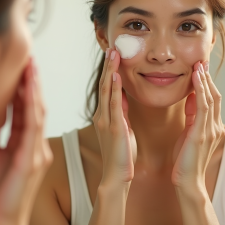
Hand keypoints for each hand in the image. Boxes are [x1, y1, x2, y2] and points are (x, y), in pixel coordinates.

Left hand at [0, 60, 52, 224]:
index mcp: (26, 147)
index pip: (27, 111)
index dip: (24, 88)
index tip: (20, 68)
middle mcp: (36, 147)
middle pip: (36, 108)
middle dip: (31, 82)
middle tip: (28, 58)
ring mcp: (36, 153)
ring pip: (37, 113)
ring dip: (33, 89)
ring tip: (30, 67)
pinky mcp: (31, 161)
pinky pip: (33, 128)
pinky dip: (31, 107)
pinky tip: (28, 92)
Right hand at [92, 48, 136, 186]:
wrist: (116, 177)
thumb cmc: (122, 156)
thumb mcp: (122, 129)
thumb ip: (121, 112)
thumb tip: (122, 96)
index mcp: (105, 116)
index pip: (107, 88)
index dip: (109, 71)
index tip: (114, 55)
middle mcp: (102, 116)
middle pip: (104, 85)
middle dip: (108, 66)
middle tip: (112, 47)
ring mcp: (106, 121)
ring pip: (107, 91)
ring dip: (110, 71)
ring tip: (113, 54)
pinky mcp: (114, 128)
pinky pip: (114, 104)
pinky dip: (114, 89)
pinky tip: (116, 76)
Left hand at [172, 61, 224, 189]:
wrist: (188, 183)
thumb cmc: (185, 162)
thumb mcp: (188, 135)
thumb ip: (191, 117)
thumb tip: (191, 98)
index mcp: (212, 128)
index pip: (212, 100)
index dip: (207, 84)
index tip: (200, 69)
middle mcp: (215, 127)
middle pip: (215, 96)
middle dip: (208, 78)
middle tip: (202, 61)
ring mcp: (210, 130)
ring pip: (211, 98)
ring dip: (205, 80)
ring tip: (199, 65)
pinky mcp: (202, 133)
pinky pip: (204, 106)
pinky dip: (201, 90)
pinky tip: (196, 79)